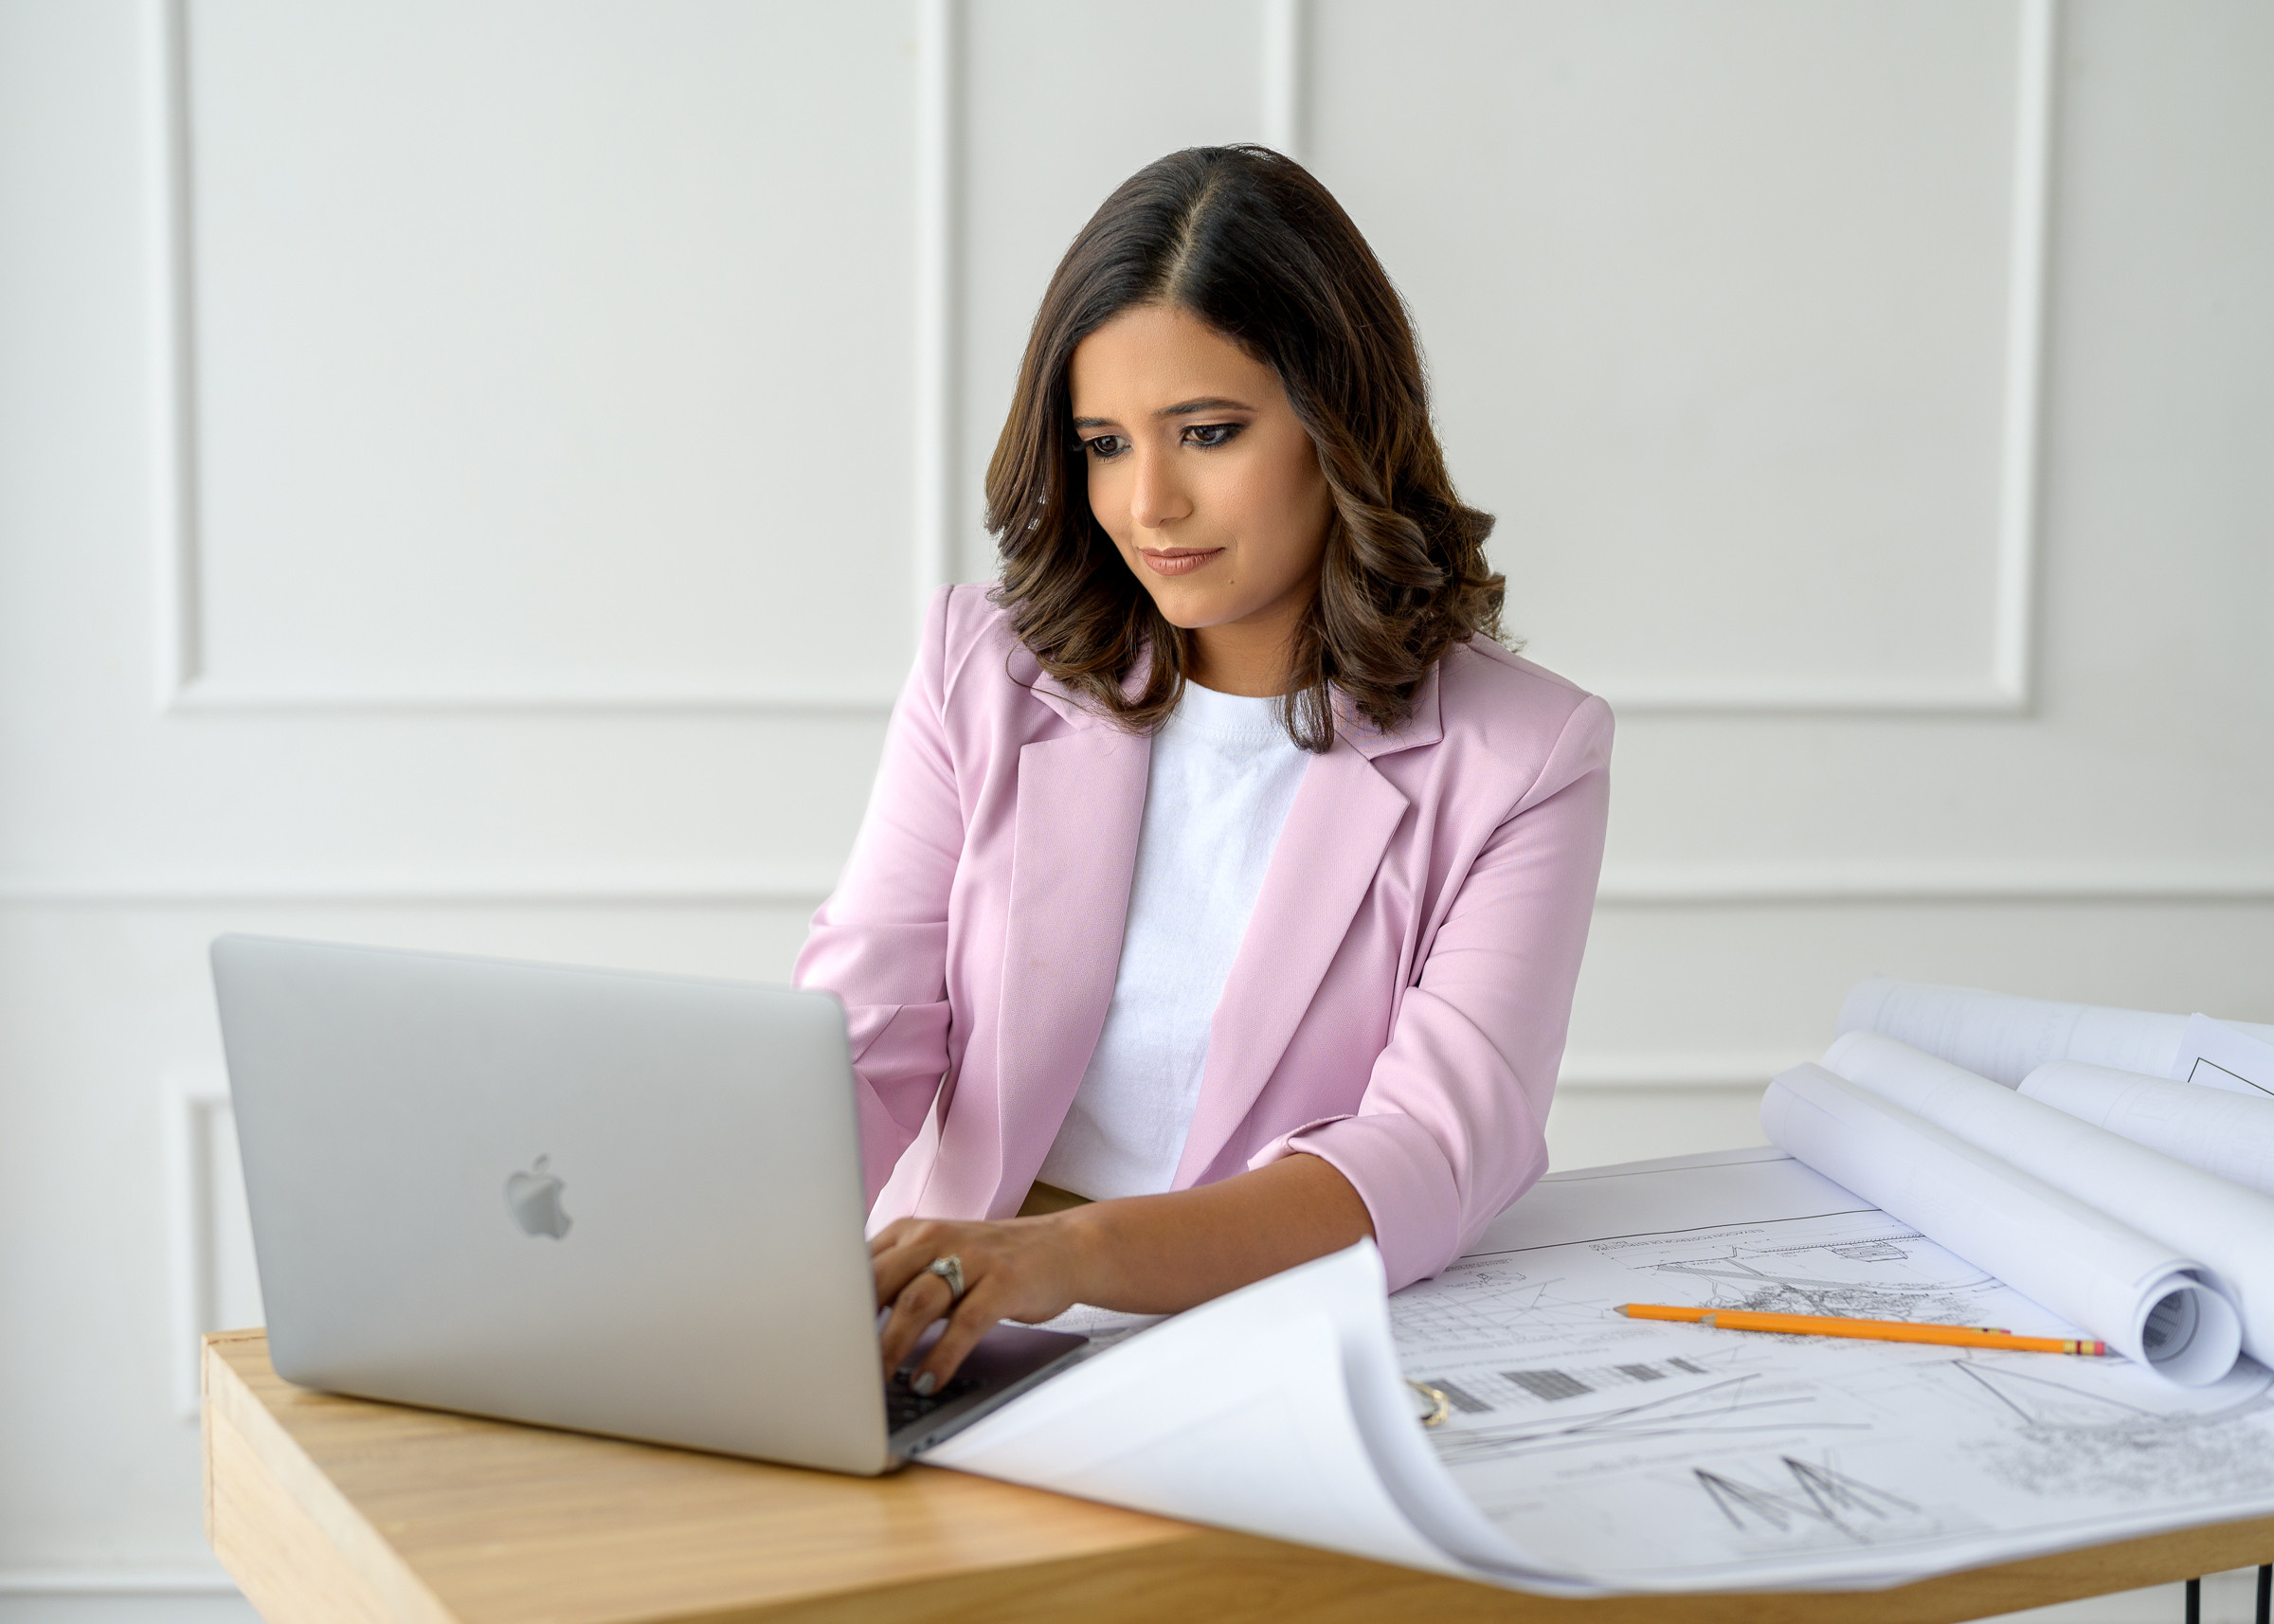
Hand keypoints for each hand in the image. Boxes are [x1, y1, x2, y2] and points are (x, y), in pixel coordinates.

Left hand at [867, 1156, 1372, 1394]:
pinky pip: (967, 1321)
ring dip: (893, 1345)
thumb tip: (832, 1323)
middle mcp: (936, 1236)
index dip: (825, 1300)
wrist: (1069, 1248)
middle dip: (850, 1325)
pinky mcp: (1005, 1282)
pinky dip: (945, 1353)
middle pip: (878, 1280)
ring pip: (918, 1301)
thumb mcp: (938, 1261)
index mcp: (910, 1231)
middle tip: (828, 1367)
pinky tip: (930, 1379)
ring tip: (878, 1382)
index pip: (854, 1263)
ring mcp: (972, 1257)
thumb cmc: (990, 1263)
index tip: (800, 1336)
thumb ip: (892, 1281)